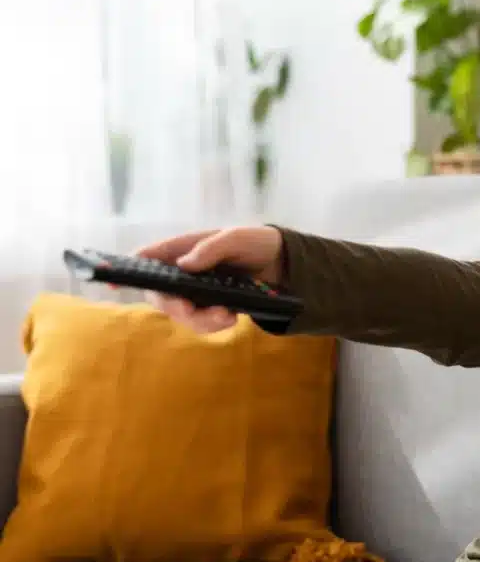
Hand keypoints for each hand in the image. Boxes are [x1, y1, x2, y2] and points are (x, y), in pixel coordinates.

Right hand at [135, 226, 283, 333]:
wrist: (284, 263)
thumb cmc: (256, 242)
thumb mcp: (239, 237)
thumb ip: (212, 247)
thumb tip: (184, 265)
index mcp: (183, 249)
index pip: (147, 258)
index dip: (126, 269)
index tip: (112, 282)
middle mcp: (183, 272)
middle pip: (161, 295)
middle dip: (176, 307)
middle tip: (196, 310)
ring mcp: (196, 292)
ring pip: (181, 314)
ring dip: (200, 320)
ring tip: (228, 315)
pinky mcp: (211, 307)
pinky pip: (201, 322)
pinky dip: (213, 324)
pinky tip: (231, 317)